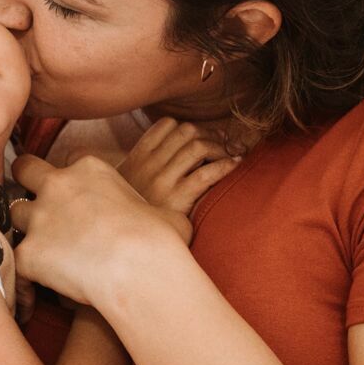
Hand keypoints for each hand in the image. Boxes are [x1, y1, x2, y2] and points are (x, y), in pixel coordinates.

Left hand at [10, 153, 184, 307]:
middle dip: (26, 183)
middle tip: (36, 204)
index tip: (77, 196)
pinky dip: (26, 277)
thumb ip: (153, 213)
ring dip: (26, 230)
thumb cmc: (160, 241)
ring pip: (15, 215)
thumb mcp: (166, 214)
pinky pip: (15, 263)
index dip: (71, 180)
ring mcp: (39, 218)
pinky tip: (38, 292)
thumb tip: (169, 224)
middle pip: (26, 170)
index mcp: (90, 169)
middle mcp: (58, 185)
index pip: (69, 162)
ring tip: (43, 253)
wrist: (139, 268)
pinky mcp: (28, 253)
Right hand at [118, 118, 238, 221]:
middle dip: (210, 134)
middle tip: (224, 144)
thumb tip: (180, 146)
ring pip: (198, 147)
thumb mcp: (129, 182)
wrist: (130, 240)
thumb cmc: (136, 211)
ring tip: (229, 156)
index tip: (204, 136)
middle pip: (187, 132)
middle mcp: (149, 165)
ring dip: (220, 148)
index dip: (190, 128)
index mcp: (137, 156)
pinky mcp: (177, 199)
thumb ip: (146, 162)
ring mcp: (163, 181)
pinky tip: (234, 165)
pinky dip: (225, 165)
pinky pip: (206, 174)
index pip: (167, 125)